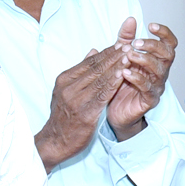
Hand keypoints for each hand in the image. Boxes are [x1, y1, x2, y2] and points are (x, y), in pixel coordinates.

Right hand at [36, 39, 131, 169]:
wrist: (55, 142)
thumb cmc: (64, 117)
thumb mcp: (66, 91)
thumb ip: (80, 71)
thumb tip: (93, 51)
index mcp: (65, 79)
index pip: (89, 62)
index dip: (106, 52)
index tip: (120, 44)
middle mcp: (69, 87)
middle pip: (95, 67)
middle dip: (114, 55)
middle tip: (128, 45)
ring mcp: (76, 100)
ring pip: (100, 79)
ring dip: (116, 66)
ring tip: (129, 56)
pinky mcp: (85, 113)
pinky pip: (102, 95)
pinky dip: (113, 83)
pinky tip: (123, 75)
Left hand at [106, 19, 178, 139]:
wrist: (114, 109)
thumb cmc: (120, 82)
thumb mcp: (121, 56)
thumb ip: (126, 38)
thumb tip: (131, 19)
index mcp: (156, 59)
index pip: (169, 43)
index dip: (164, 33)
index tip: (151, 25)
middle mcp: (160, 72)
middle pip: (168, 54)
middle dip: (153, 46)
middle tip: (136, 43)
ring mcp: (156, 86)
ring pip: (159, 70)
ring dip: (144, 60)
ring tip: (128, 55)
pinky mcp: (149, 100)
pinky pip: (148, 88)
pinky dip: (136, 78)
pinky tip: (124, 72)